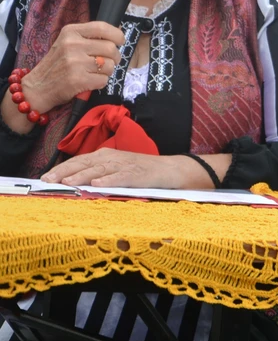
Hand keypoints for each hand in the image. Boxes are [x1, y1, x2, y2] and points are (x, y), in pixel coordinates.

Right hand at [22, 22, 124, 112]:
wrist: (38, 87)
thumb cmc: (58, 64)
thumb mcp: (68, 42)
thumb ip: (89, 37)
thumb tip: (118, 35)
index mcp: (70, 32)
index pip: (102, 27)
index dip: (117, 35)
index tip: (120, 41)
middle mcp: (72, 45)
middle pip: (110, 48)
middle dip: (114, 57)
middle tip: (107, 62)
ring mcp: (75, 63)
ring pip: (109, 65)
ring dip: (107, 71)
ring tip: (94, 72)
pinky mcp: (78, 80)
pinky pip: (104, 80)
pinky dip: (100, 82)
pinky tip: (89, 81)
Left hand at [41, 149, 184, 187]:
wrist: (168, 169)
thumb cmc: (139, 170)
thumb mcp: (115, 168)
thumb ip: (97, 172)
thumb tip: (72, 181)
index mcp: (105, 155)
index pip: (78, 161)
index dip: (61, 168)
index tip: (45, 178)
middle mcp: (112, 158)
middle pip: (84, 163)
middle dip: (65, 172)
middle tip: (49, 181)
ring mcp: (124, 165)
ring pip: (99, 170)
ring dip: (82, 176)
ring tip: (67, 183)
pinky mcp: (136, 174)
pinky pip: (120, 177)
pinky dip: (108, 180)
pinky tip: (97, 185)